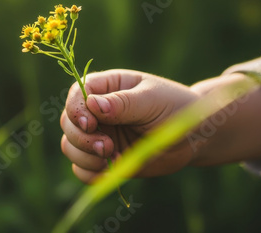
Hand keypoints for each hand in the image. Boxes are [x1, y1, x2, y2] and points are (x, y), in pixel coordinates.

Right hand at [60, 69, 199, 182]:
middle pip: (68, 123)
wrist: (193, 136)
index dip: (76, 110)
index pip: (76, 95)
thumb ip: (122, 102)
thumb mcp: (151, 99)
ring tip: (112, 157)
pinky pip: (82, 170)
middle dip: (82, 138)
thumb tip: (92, 105)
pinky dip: (91, 173)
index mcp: (106, 88)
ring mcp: (99, 136)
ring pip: (69, 147)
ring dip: (84, 156)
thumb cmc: (175, 107)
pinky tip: (112, 169)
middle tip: (107, 147)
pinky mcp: (103, 160)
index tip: (90, 124)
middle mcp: (97, 112)